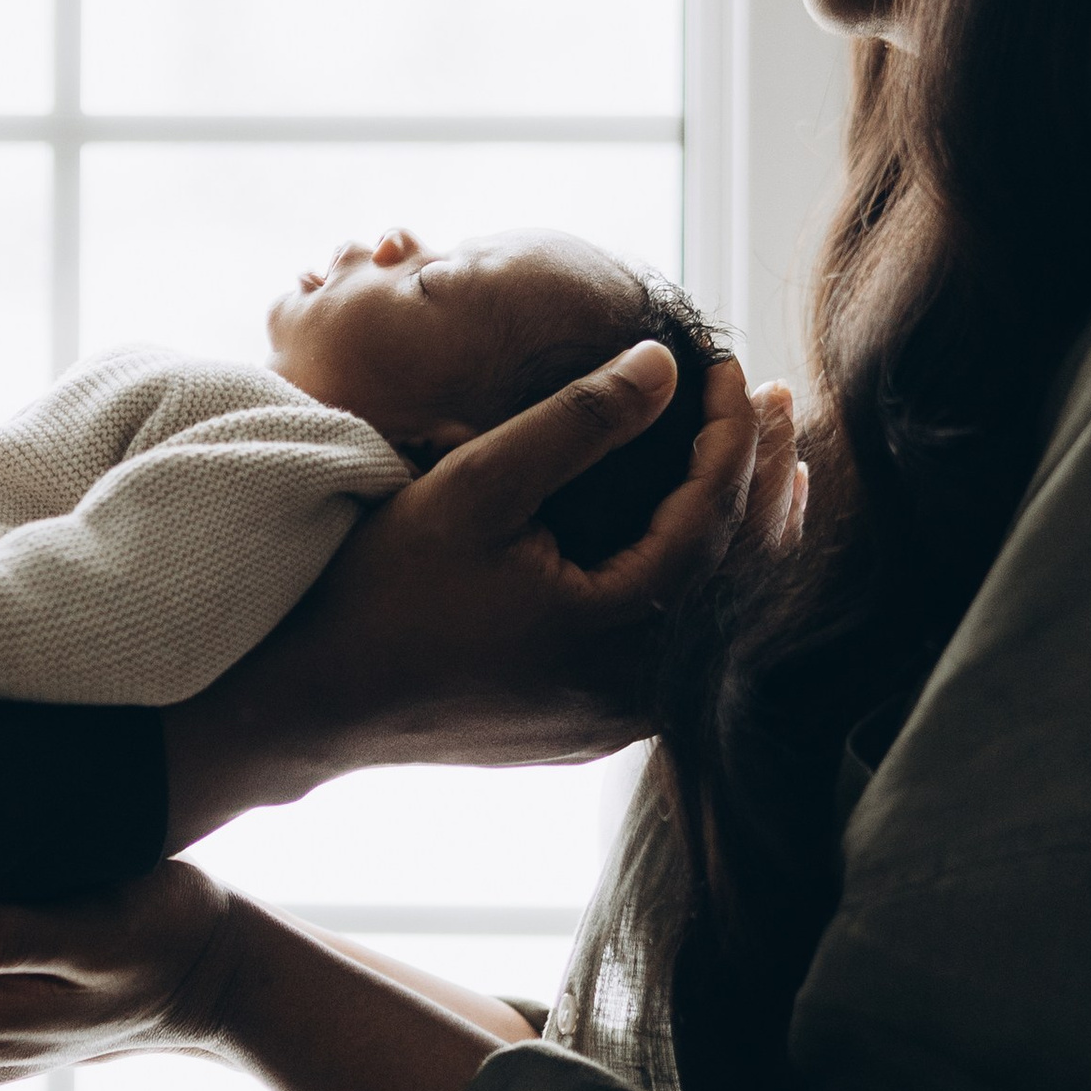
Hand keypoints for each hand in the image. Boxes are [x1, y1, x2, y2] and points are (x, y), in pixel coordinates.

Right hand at [160, 343, 774, 846]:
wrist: (309, 701)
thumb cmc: (383, 589)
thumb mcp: (477, 487)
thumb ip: (576, 422)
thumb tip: (665, 365)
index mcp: (620, 637)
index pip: (715, 521)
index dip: (735, 437)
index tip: (733, 368)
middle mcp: (638, 696)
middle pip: (739, 576)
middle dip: (764, 478)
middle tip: (780, 399)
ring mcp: (617, 720)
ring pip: (717, 617)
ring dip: (746, 530)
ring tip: (775, 463)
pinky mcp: (591, 724)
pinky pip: (680, 643)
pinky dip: (706, 579)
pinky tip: (704, 542)